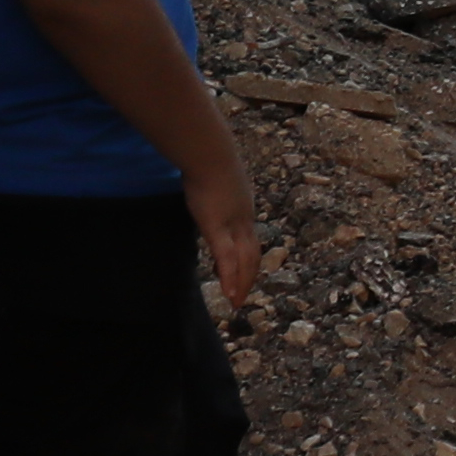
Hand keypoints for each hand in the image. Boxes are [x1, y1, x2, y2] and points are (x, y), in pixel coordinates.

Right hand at [184, 160, 265, 313]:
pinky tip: (229, 294)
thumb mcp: (214, 176)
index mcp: (244, 209)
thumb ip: (212, 186)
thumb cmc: (207, 158)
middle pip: (252, 255)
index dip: (248, 259)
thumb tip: (203, 182)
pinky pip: (226, 259)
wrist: (209, 152)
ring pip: (243, 262)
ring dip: (241, 284)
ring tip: (237, 303)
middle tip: (242, 297)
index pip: (250, 241)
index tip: (244, 273)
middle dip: (248, 278)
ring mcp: (233, 224)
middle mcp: (244, 219)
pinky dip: (230, 278)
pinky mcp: (216, 227)